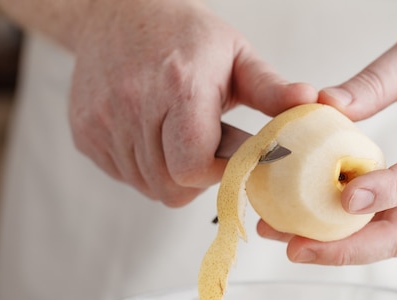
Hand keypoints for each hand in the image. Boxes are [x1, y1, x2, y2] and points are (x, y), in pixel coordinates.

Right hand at [67, 0, 315, 206]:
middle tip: (205, 148)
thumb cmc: (182, 35)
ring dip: (170, 174)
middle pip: (170, 186)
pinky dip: (144, 167)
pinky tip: (151, 135)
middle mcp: (132, 107)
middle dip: (196, 178)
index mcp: (178, 87)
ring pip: (148, 186)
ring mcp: (102, 123)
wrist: (115, 14)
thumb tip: (311, 105)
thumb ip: (270, 88)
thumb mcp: (234, 54)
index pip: (193, 168)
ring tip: (176, 137)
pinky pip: (124, 176)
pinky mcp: (85, 135)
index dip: (216, 171)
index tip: (228, 153)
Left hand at [259, 34, 396, 263]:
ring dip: (340, 249)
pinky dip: (345, 236)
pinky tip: (308, 228)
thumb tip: (326, 104)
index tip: (347, 198)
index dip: (389, 191)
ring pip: (391, 240)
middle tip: (298, 248)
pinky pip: (383, 229)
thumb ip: (378, 79)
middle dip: (350, 248)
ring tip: (291, 244)